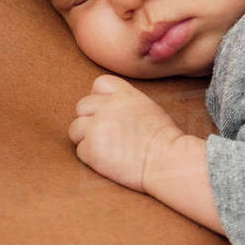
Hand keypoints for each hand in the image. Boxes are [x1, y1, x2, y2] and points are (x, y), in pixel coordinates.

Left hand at [68, 74, 182, 192]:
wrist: (168, 161)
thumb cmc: (163, 139)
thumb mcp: (147, 108)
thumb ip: (124, 102)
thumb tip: (104, 106)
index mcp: (125, 94)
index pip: (99, 84)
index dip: (101, 98)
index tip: (111, 112)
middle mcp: (108, 106)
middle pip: (82, 107)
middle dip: (91, 120)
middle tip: (110, 135)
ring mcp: (97, 127)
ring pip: (76, 129)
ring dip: (88, 139)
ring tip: (110, 148)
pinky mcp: (91, 148)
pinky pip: (80, 151)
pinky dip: (92, 157)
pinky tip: (111, 160)